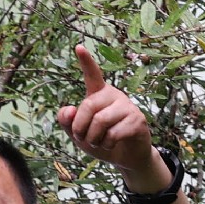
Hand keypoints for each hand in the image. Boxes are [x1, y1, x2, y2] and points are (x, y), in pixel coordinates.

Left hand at [56, 45, 159, 179]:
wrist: (126, 157)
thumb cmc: (100, 140)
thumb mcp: (78, 133)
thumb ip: (67, 121)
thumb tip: (70, 110)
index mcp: (98, 94)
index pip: (92, 75)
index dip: (86, 61)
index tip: (79, 47)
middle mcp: (114, 95)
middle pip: (87, 106)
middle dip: (80, 128)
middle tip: (84, 138)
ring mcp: (127, 106)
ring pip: (100, 121)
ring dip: (94, 139)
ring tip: (99, 142)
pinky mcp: (137, 120)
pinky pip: (113, 133)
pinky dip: (107, 144)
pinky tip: (112, 144)